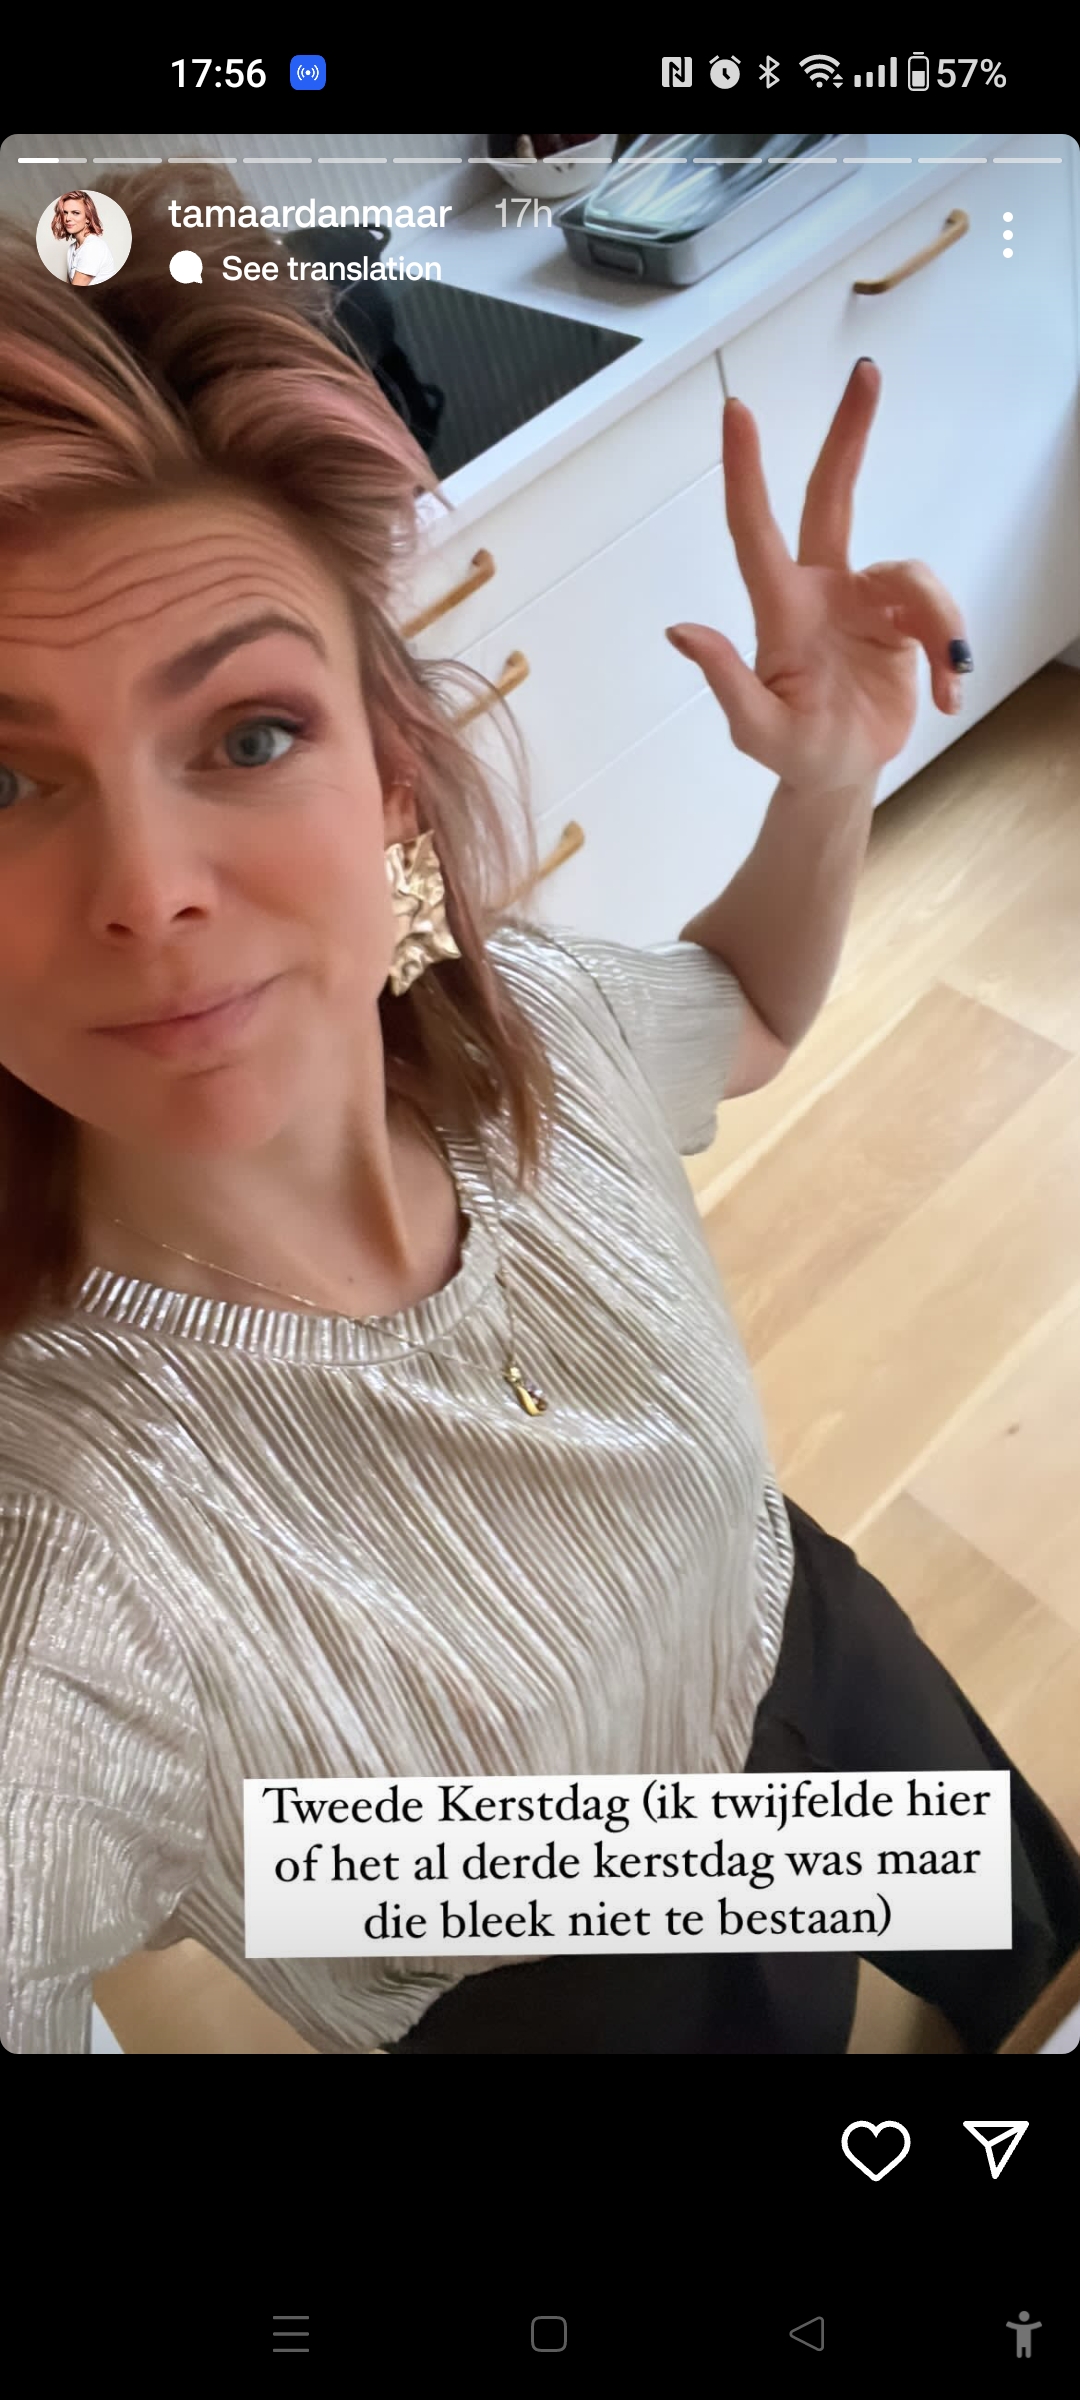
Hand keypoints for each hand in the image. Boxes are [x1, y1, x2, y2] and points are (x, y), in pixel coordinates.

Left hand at [666, 362, 970, 796]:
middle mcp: (821, 590)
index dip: (747, 472)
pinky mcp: (902, 619)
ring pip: (912, 577)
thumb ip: (726, 682)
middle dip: (849, 435)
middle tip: (866, 374)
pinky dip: (950, 653)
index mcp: (780, 610)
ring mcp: (863, 600)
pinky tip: (948, 695)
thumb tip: (679, 631)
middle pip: (832, 496)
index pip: (755, 530)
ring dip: (938, 626)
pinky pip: (939, 612)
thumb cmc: (794, 752)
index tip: (737, 413)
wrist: (841, 775)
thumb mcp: (758, 731)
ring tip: (945, 686)